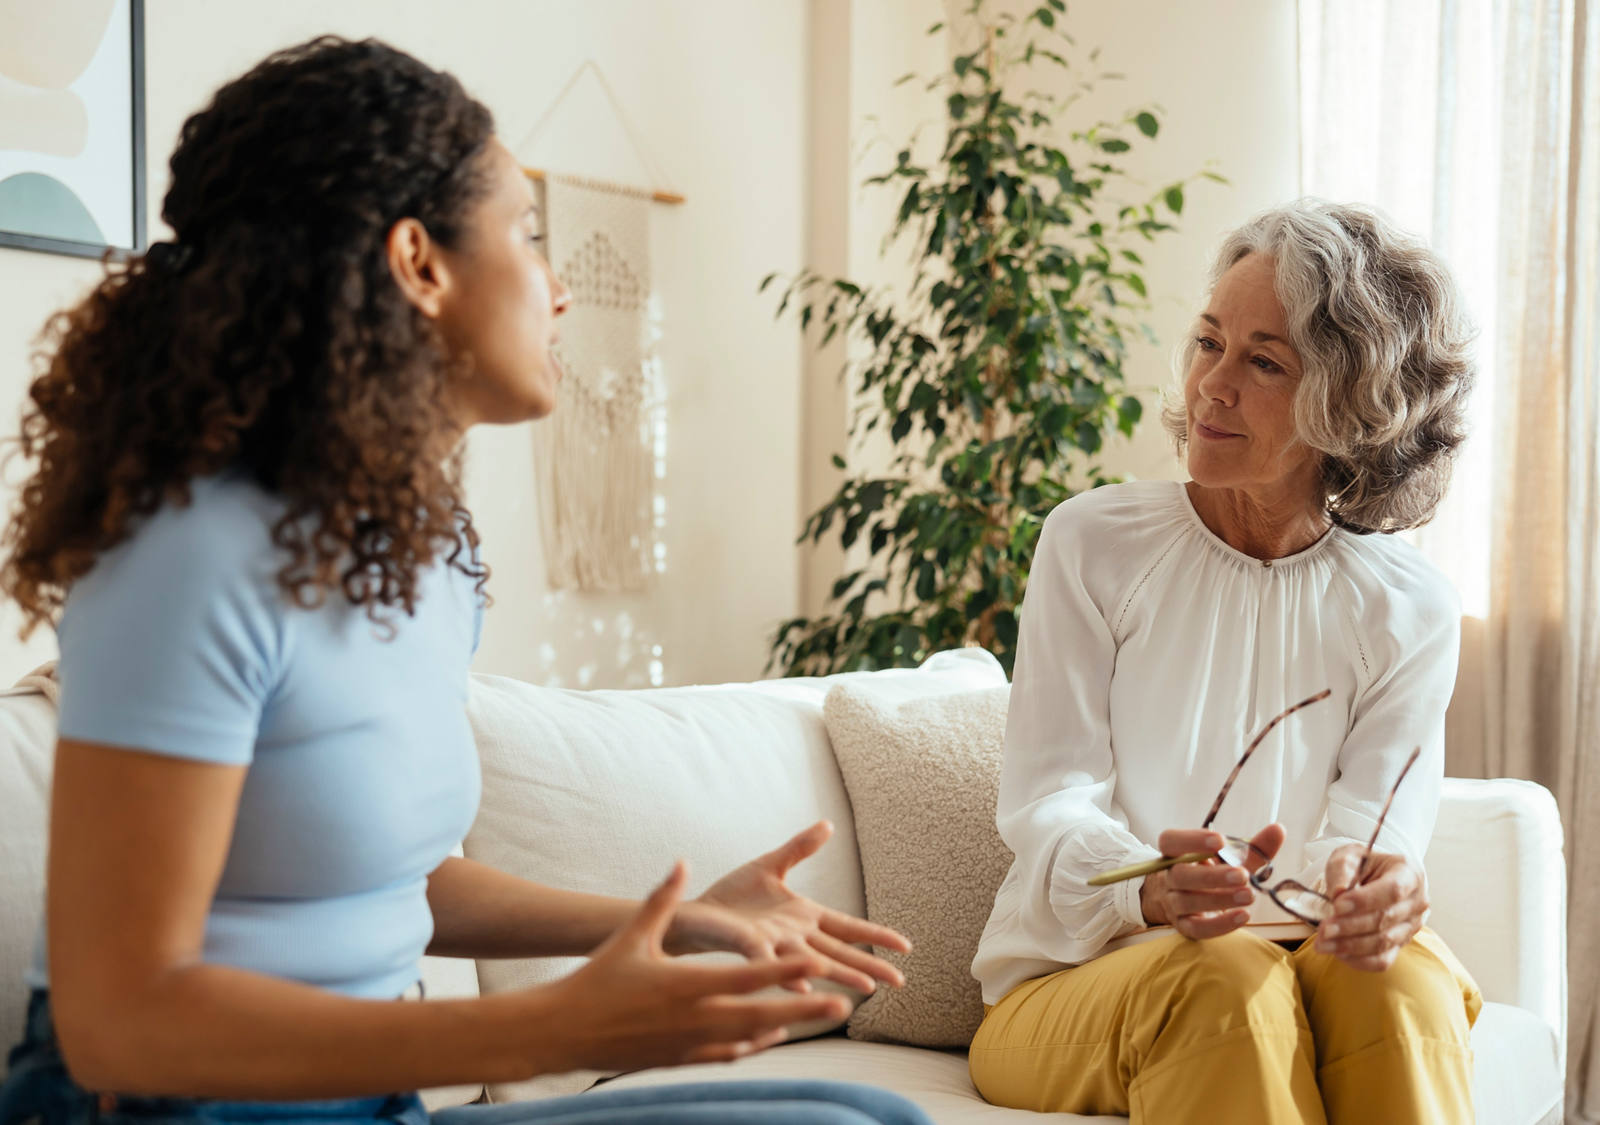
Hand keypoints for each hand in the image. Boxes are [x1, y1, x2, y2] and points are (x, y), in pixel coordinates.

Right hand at [533, 860, 853, 1072]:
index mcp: (687, 985)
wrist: (564, 1032)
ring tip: (816, 1017)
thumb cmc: (597, 980)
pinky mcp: (680, 1059)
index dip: (786, 970)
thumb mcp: (631, 936)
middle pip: (762, 1014)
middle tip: (843, 1003)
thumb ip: (661, 898)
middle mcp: (694, 1018)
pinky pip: (727, 1054)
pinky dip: (753, 1043)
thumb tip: (681, 861)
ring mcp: (689, 1044)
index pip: (747, 976)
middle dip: (804, 1009)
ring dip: (786, 1026)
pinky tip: (768, 1035)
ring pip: (750, 1038)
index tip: (817, 963)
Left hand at [669, 821, 910, 994]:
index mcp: (804, 916)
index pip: (848, 927)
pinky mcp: (747, 945)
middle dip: (869, 966)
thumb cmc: (732, 896)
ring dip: (839, 973)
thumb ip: (801, 848)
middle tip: (900, 983)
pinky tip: (804, 982)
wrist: (695, 912)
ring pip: (812, 960)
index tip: (906, 947)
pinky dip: (786, 971)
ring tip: (866, 990)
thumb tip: (829, 824)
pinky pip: (768, 959)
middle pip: (838, 951)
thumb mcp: (772, 864)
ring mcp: (773, 943)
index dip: (876, 936)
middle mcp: (794, 934)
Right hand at [1140, 823, 1284, 939]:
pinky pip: (1197, 928)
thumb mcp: (1231, 860)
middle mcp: (1170, 877)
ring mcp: (1174, 903)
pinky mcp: (1184, 926)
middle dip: (1212, 876)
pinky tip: (1243, 917)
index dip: (1192, 840)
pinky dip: (1220, 924)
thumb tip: (1278, 829)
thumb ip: (1253, 847)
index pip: (1170, 841)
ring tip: (1249, 896)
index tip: (1220, 841)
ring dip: (1220, 899)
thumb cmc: (1211, 874)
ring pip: (1188, 902)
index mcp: (1176, 853)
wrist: (1188, 904)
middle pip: (1181, 875)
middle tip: (1243, 875)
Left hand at [1313, 846, 1426, 970]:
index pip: (1393, 890)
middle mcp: (1416, 902)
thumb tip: (1339, 892)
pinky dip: (1359, 960)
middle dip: (1350, 926)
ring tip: (1322, 943)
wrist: (1373, 877)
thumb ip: (1342, 870)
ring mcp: (1411, 926)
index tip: (1337, 905)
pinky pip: (1383, 960)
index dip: (1365, 900)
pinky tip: (1337, 953)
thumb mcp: (1348, 856)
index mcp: (1408, 873)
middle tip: (1323, 928)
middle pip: (1385, 919)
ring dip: (1350, 946)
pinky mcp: (1401, 944)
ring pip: (1383, 943)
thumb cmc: (1361, 865)